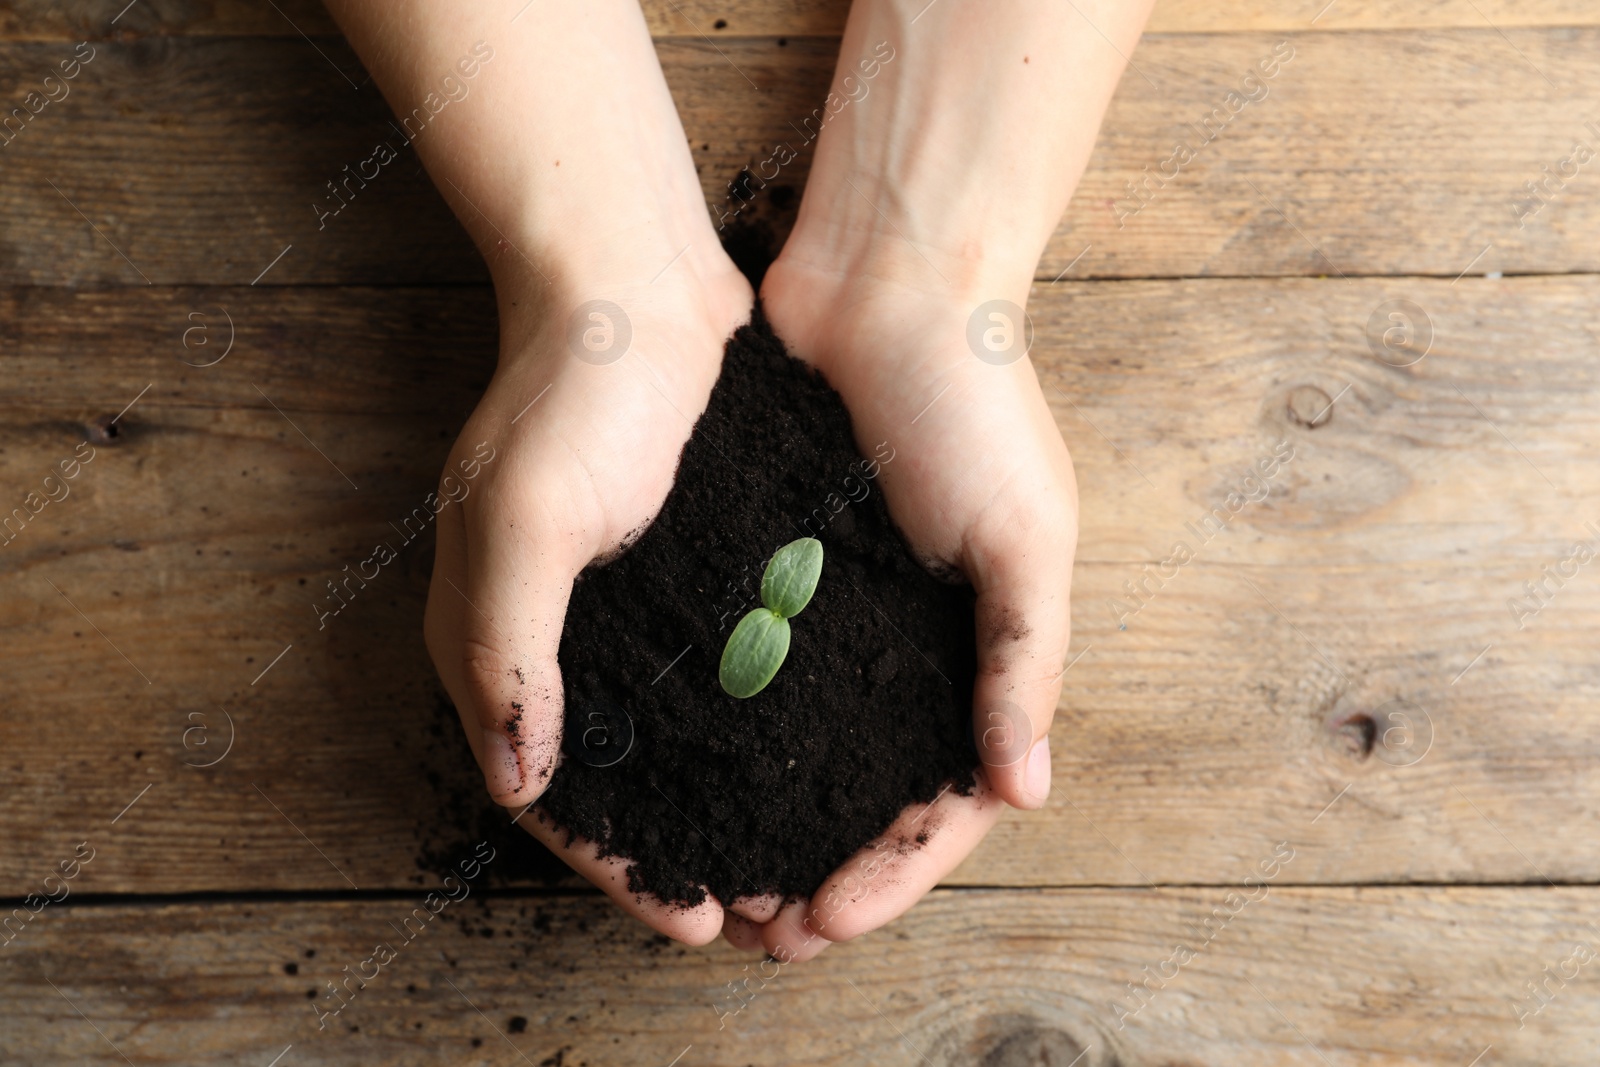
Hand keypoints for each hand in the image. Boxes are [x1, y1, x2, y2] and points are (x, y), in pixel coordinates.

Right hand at [425, 258, 750, 944]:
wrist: (637, 280)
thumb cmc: (574, 391)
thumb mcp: (526, 520)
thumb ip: (505, 650)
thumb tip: (518, 780)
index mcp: (488, 633)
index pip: (543, 793)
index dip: (617, 869)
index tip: (701, 918)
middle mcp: (546, 633)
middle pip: (605, 778)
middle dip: (673, 851)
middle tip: (759, 907)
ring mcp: (612, 602)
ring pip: (659, 735)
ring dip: (714, 797)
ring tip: (789, 848)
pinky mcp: (671, 567)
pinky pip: (699, 674)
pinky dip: (736, 727)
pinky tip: (794, 753)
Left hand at [734, 247, 1078, 958]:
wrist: (889, 283)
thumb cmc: (975, 403)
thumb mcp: (1027, 531)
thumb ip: (1024, 657)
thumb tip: (1024, 788)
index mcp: (983, 651)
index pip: (944, 800)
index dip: (892, 872)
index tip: (824, 921)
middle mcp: (912, 645)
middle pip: (867, 792)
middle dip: (823, 869)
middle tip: (758, 928)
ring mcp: (842, 614)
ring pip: (805, 748)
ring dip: (767, 817)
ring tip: (714, 878)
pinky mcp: (780, 572)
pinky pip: (755, 672)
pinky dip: (730, 733)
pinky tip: (682, 774)